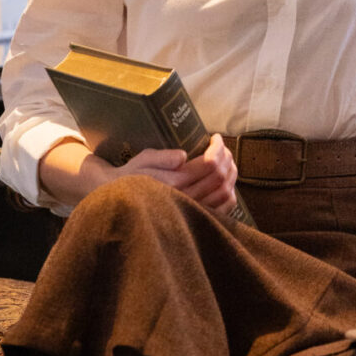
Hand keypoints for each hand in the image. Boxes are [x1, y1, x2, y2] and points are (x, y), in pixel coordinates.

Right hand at [118, 131, 239, 217]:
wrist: (125, 201)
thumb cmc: (134, 175)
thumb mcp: (144, 159)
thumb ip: (163, 157)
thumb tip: (183, 156)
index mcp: (175, 182)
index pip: (210, 163)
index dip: (218, 147)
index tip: (215, 137)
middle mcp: (186, 199)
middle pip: (220, 176)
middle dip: (226, 156)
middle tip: (221, 146)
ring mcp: (193, 211)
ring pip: (225, 192)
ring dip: (231, 172)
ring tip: (226, 159)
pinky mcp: (197, 218)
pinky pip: (224, 208)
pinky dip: (231, 191)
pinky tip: (225, 180)